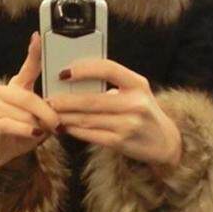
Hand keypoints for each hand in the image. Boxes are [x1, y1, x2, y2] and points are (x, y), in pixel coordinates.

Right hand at [0, 31, 61, 171]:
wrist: (0, 149)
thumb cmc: (24, 129)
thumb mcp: (41, 116)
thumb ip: (49, 107)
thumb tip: (62, 107)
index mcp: (19, 86)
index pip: (28, 66)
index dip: (33, 52)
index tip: (38, 37)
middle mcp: (6, 92)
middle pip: (28, 97)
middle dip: (46, 112)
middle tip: (58, 124)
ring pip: (23, 113)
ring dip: (37, 125)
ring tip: (41, 132)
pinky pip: (12, 124)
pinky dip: (26, 130)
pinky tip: (33, 134)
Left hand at [47, 57, 181, 167]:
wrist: (165, 142)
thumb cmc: (144, 111)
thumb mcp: (136, 91)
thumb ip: (112, 84)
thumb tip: (74, 81)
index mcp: (138, 84)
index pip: (108, 69)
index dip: (84, 69)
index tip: (64, 72)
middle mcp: (135, 104)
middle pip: (91, 100)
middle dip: (65, 100)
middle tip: (47, 98)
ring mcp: (128, 125)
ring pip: (86, 119)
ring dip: (65, 116)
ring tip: (50, 113)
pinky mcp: (120, 142)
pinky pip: (90, 135)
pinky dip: (73, 130)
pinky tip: (63, 127)